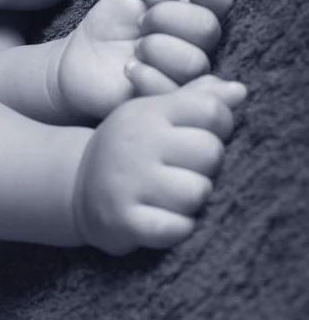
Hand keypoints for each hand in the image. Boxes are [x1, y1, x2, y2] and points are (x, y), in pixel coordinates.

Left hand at [51, 0, 233, 122]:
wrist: (84, 60)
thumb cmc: (113, 23)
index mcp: (198, 13)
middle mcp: (202, 46)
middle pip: (207, 27)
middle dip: (165, 17)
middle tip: (140, 23)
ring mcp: (190, 78)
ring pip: (194, 62)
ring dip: (155, 48)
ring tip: (135, 49)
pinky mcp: (171, 102)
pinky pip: (173, 90)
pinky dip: (146, 74)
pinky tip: (129, 69)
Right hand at [72, 75, 246, 255]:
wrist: (78, 186)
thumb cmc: (133, 146)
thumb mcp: (157, 113)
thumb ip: (199, 98)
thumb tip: (241, 91)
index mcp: (150, 111)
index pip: (212, 111)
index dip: (222, 126)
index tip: (207, 135)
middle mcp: (138, 141)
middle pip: (210, 152)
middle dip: (208, 167)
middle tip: (189, 170)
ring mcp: (129, 181)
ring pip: (197, 193)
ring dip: (194, 201)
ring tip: (176, 196)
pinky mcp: (124, 219)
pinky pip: (177, 228)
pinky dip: (179, 228)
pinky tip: (166, 218)